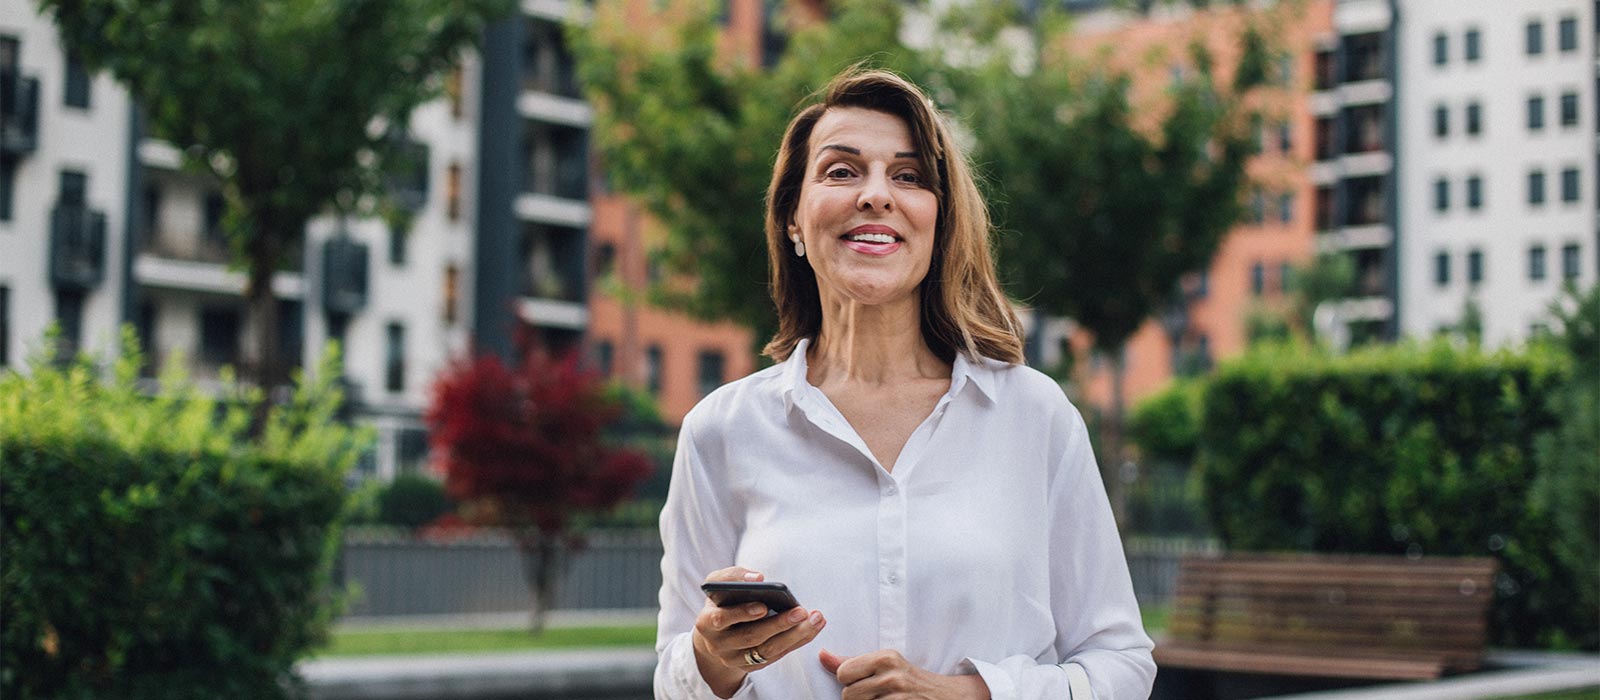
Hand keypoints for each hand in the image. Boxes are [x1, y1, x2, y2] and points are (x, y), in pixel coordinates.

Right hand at [692, 567, 826, 697]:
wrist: (716, 634)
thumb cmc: (721, 601)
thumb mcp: (719, 584)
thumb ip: (733, 576)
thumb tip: (759, 578)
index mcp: (706, 623)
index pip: (721, 619)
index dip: (742, 613)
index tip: (764, 606)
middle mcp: (719, 645)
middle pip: (750, 637)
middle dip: (778, 624)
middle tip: (801, 611)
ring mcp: (735, 659)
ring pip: (767, 650)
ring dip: (794, 635)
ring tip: (815, 619)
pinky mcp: (752, 666)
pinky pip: (777, 655)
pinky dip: (797, 641)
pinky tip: (812, 627)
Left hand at [820, 649, 990, 699]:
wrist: (946, 696)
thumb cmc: (908, 680)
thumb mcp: (884, 665)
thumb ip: (851, 662)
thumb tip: (822, 655)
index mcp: (885, 657)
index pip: (843, 673)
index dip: (849, 681)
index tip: (866, 681)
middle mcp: (892, 675)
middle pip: (848, 695)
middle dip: (858, 698)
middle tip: (876, 695)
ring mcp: (898, 697)